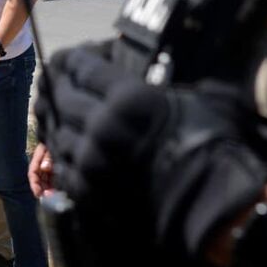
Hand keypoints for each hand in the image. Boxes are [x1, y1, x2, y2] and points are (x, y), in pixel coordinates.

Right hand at [28, 143, 55, 198]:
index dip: (34, 184)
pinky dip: (55, 187)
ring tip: (54, 197)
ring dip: (49, 190)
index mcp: (38, 157)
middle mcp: (43, 164)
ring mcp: (50, 167)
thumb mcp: (52, 146)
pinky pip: (54, 180)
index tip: (38, 193)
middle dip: (42, 189)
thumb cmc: (59, 138)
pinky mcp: (57, 170)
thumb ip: (48, 157)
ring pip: (46, 181)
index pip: (33, 173)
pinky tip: (60, 193)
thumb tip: (44, 168)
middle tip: (48, 198)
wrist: (68, 134)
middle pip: (39, 179)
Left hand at [36, 41, 266, 258]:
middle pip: (62, 96)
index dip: (70, 60)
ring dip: (55, 120)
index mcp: (128, 98)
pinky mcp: (86, 190)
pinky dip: (61, 153)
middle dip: (55, 86)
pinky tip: (66, 148)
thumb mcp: (196, 100)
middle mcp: (102, 125)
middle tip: (52, 82)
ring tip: (56, 114)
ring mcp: (91, 160)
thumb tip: (158, 76)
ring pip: (57, 130)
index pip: (81, 67)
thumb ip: (166, 84)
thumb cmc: (214, 149)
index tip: (66, 59)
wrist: (213, 208)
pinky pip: (61, 165)